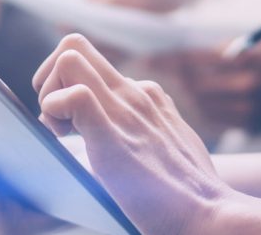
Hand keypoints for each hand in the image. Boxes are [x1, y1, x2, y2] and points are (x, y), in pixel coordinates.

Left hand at [32, 34, 246, 234]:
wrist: (210, 215)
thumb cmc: (186, 195)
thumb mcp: (168, 146)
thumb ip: (145, 131)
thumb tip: (111, 136)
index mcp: (147, 96)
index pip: (93, 61)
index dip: (67, 84)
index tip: (68, 123)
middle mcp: (136, 93)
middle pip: (75, 45)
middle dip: (50, 77)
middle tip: (56, 119)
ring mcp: (126, 109)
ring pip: (69, 58)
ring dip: (50, 93)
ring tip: (62, 133)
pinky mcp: (113, 134)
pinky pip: (74, 96)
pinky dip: (56, 110)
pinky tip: (66, 139)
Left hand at [150, 42, 260, 128]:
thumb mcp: (248, 45)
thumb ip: (215, 52)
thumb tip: (179, 60)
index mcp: (241, 55)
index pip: (191, 58)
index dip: (165, 60)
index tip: (144, 60)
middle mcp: (243, 82)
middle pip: (193, 83)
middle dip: (178, 77)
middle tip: (170, 74)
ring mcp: (248, 106)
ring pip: (201, 102)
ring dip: (191, 94)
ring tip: (189, 87)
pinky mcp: (251, 124)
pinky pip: (215, 118)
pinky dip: (205, 109)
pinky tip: (206, 102)